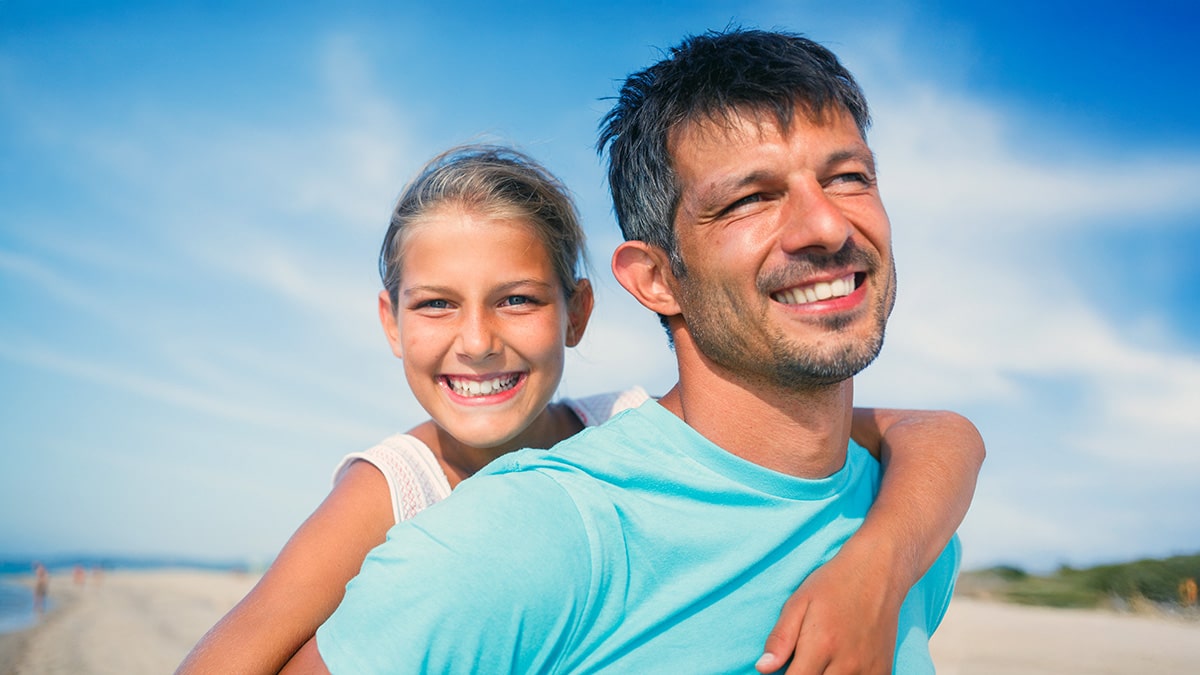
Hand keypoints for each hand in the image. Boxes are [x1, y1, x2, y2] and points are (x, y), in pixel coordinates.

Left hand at [756, 545, 901, 673]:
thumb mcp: (798, 603)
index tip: (784, 670)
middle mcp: (847, 664)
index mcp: (821, 645)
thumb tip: (762, 668)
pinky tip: (839, 666)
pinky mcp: (883, 671)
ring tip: (821, 661)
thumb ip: (781, 638)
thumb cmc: (833, 585)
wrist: (877, 572)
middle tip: (803, 661)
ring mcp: (868, 670)